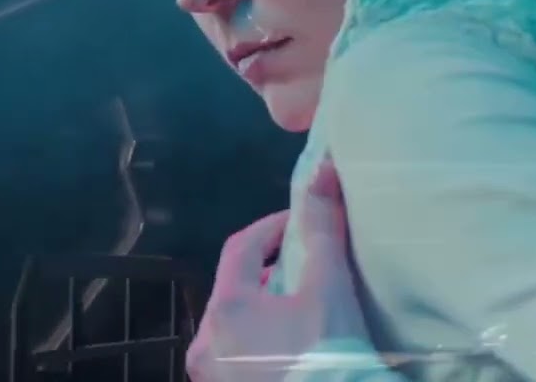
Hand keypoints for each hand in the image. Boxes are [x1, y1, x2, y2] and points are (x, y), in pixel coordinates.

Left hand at [188, 158, 372, 380]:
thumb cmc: (326, 352)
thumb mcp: (329, 288)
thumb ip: (322, 230)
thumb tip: (323, 172)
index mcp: (226, 309)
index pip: (241, 247)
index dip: (273, 226)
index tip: (303, 220)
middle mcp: (205, 342)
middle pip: (234, 287)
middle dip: (269, 269)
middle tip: (305, 266)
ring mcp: (212, 375)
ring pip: (234, 323)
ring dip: (264, 306)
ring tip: (301, 306)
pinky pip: (237, 353)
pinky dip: (259, 338)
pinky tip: (291, 343)